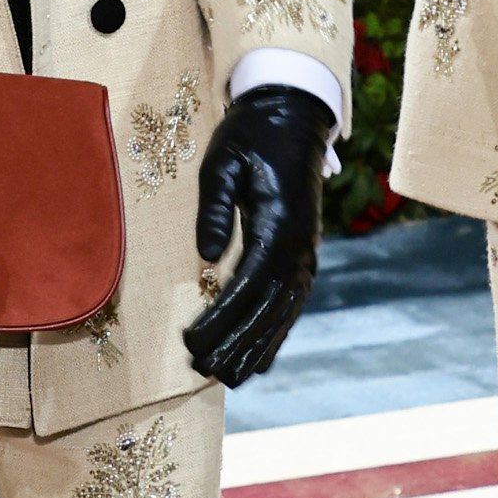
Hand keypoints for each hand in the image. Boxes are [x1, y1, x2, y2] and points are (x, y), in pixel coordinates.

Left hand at [183, 85, 330, 385]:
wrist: (293, 118)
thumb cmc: (251, 137)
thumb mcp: (223, 163)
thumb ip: (214, 209)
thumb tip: (206, 257)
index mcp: (277, 225)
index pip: (247, 284)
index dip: (221, 319)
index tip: (191, 341)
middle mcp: (299, 247)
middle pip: (268, 309)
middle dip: (235, 343)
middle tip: (202, 370)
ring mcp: (306, 253)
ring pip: (284, 313)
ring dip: (257, 348)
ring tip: (230, 379)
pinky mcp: (305, 255)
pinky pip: (293, 304)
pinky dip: (277, 334)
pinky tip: (263, 360)